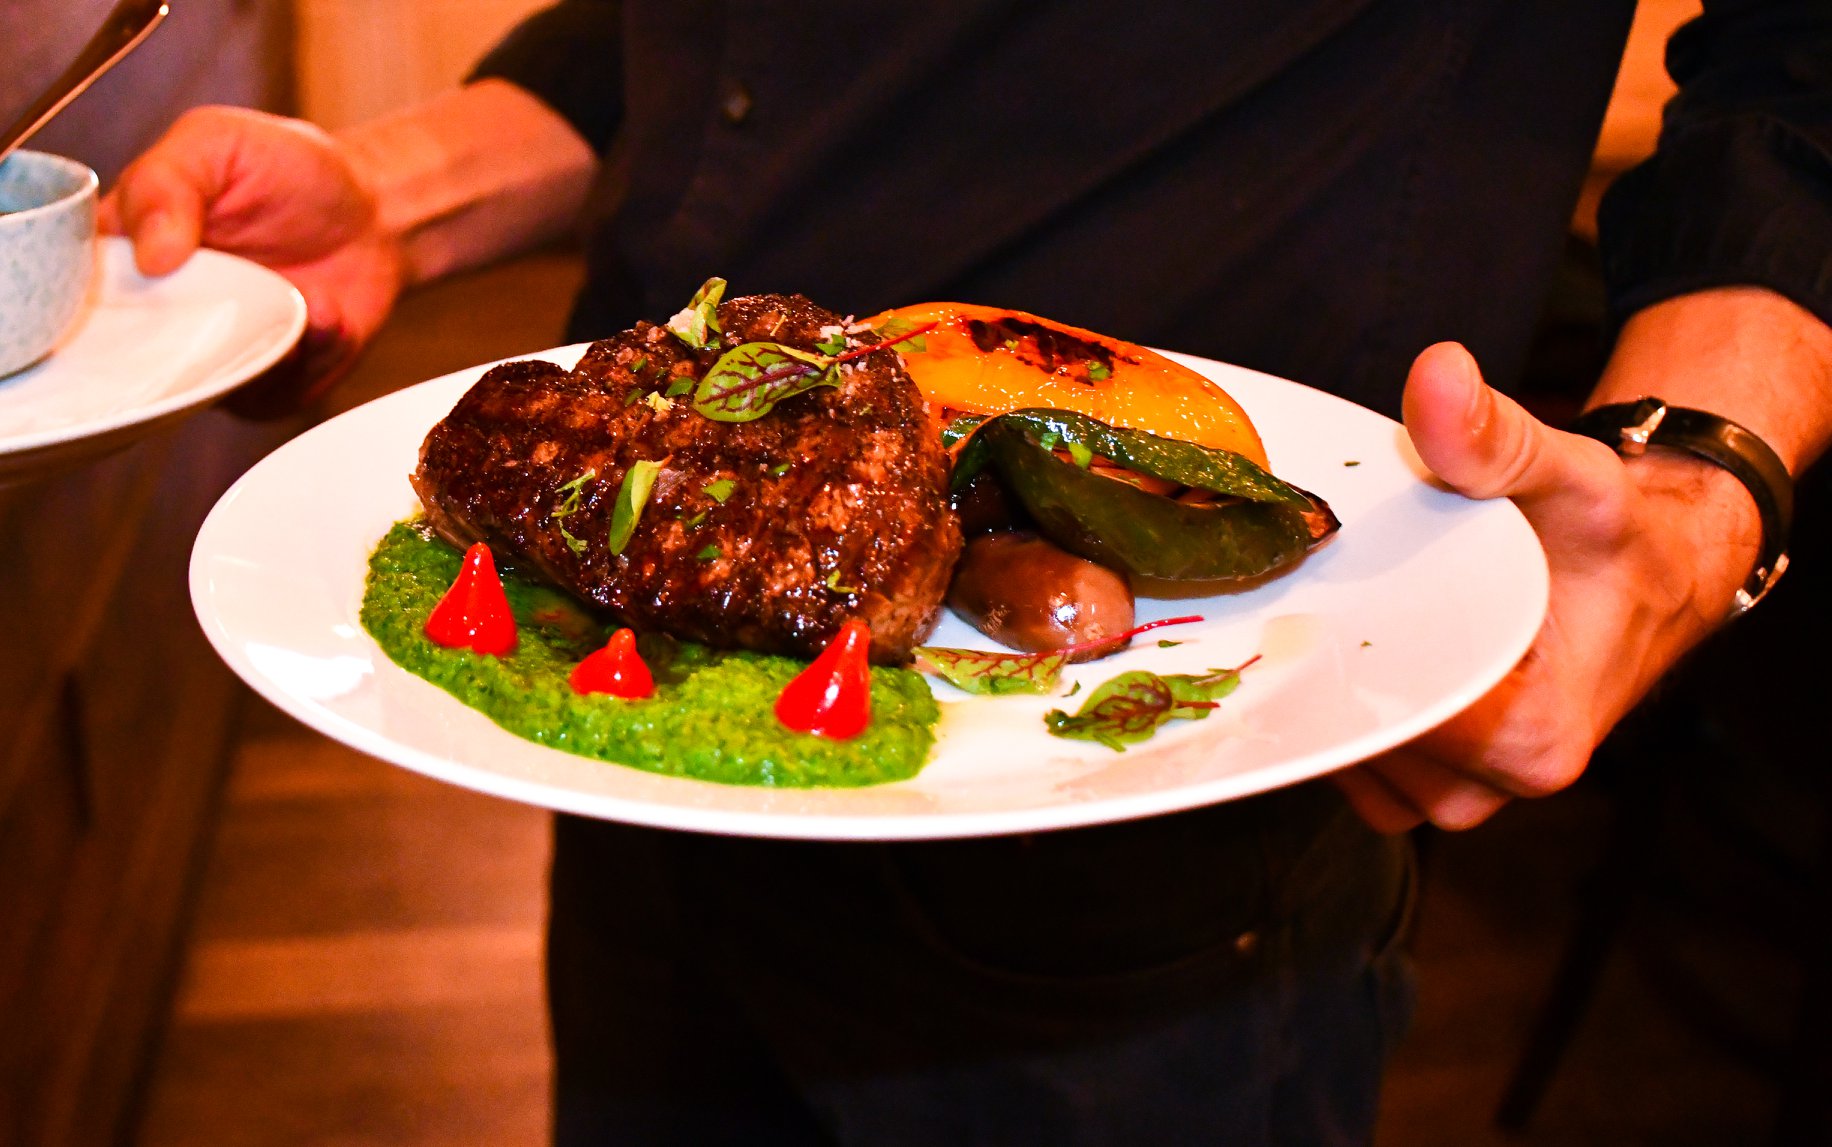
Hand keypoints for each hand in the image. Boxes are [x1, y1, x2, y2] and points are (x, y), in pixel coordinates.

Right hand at [99, 106, 405, 410]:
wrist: (375, 212)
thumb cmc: (290, 171)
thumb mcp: (217, 143)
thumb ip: (166, 183)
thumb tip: (149, 255)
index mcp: (129, 250)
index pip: (84, 291)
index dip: (105, 298)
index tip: (163, 276)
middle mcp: (162, 310)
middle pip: (136, 356)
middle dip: (190, 336)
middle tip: (244, 294)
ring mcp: (214, 350)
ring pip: (207, 384)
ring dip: (264, 346)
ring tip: (312, 299)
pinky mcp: (266, 382)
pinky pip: (269, 396)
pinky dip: (308, 359)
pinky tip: (332, 317)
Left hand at [1331, 341, 1761, 831]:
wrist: (1648, 575)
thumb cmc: (1613, 538)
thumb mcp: (1568, 475)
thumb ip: (1494, 437)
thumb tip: (1437, 375)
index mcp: (1534, 737)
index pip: (1392, 719)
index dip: (1330, 655)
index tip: (1290, 595)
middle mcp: (1497, 784)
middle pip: (1357, 742)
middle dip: (1313, 664)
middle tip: (1279, 587)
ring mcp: (1459, 793)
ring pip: (1344, 758)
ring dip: (1316, 683)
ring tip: (1302, 604)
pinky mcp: (1431, 780)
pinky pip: (1351, 756)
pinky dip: (1329, 697)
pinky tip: (1317, 633)